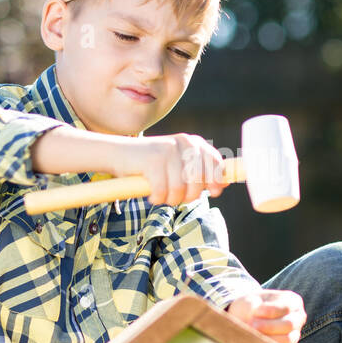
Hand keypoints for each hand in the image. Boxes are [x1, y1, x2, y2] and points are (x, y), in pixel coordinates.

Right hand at [111, 133, 227, 205]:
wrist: (118, 153)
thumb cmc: (149, 164)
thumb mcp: (177, 164)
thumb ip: (199, 171)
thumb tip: (224, 183)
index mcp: (193, 143)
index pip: (215, 163)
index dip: (216, 181)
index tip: (213, 193)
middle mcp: (184, 143)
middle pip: (198, 182)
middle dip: (188, 196)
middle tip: (174, 197)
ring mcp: (168, 151)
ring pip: (180, 189)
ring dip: (170, 199)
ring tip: (161, 196)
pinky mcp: (153, 160)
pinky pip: (162, 191)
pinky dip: (156, 198)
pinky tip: (151, 195)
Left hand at [226, 289, 305, 342]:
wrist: (244, 319)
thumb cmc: (250, 307)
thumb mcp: (249, 300)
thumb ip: (250, 306)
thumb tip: (252, 317)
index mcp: (292, 302)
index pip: (286, 308)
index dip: (270, 310)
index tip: (255, 311)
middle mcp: (297, 318)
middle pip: (289, 324)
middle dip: (268, 326)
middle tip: (251, 325)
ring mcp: (294, 334)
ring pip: (287, 340)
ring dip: (267, 338)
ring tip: (252, 334)